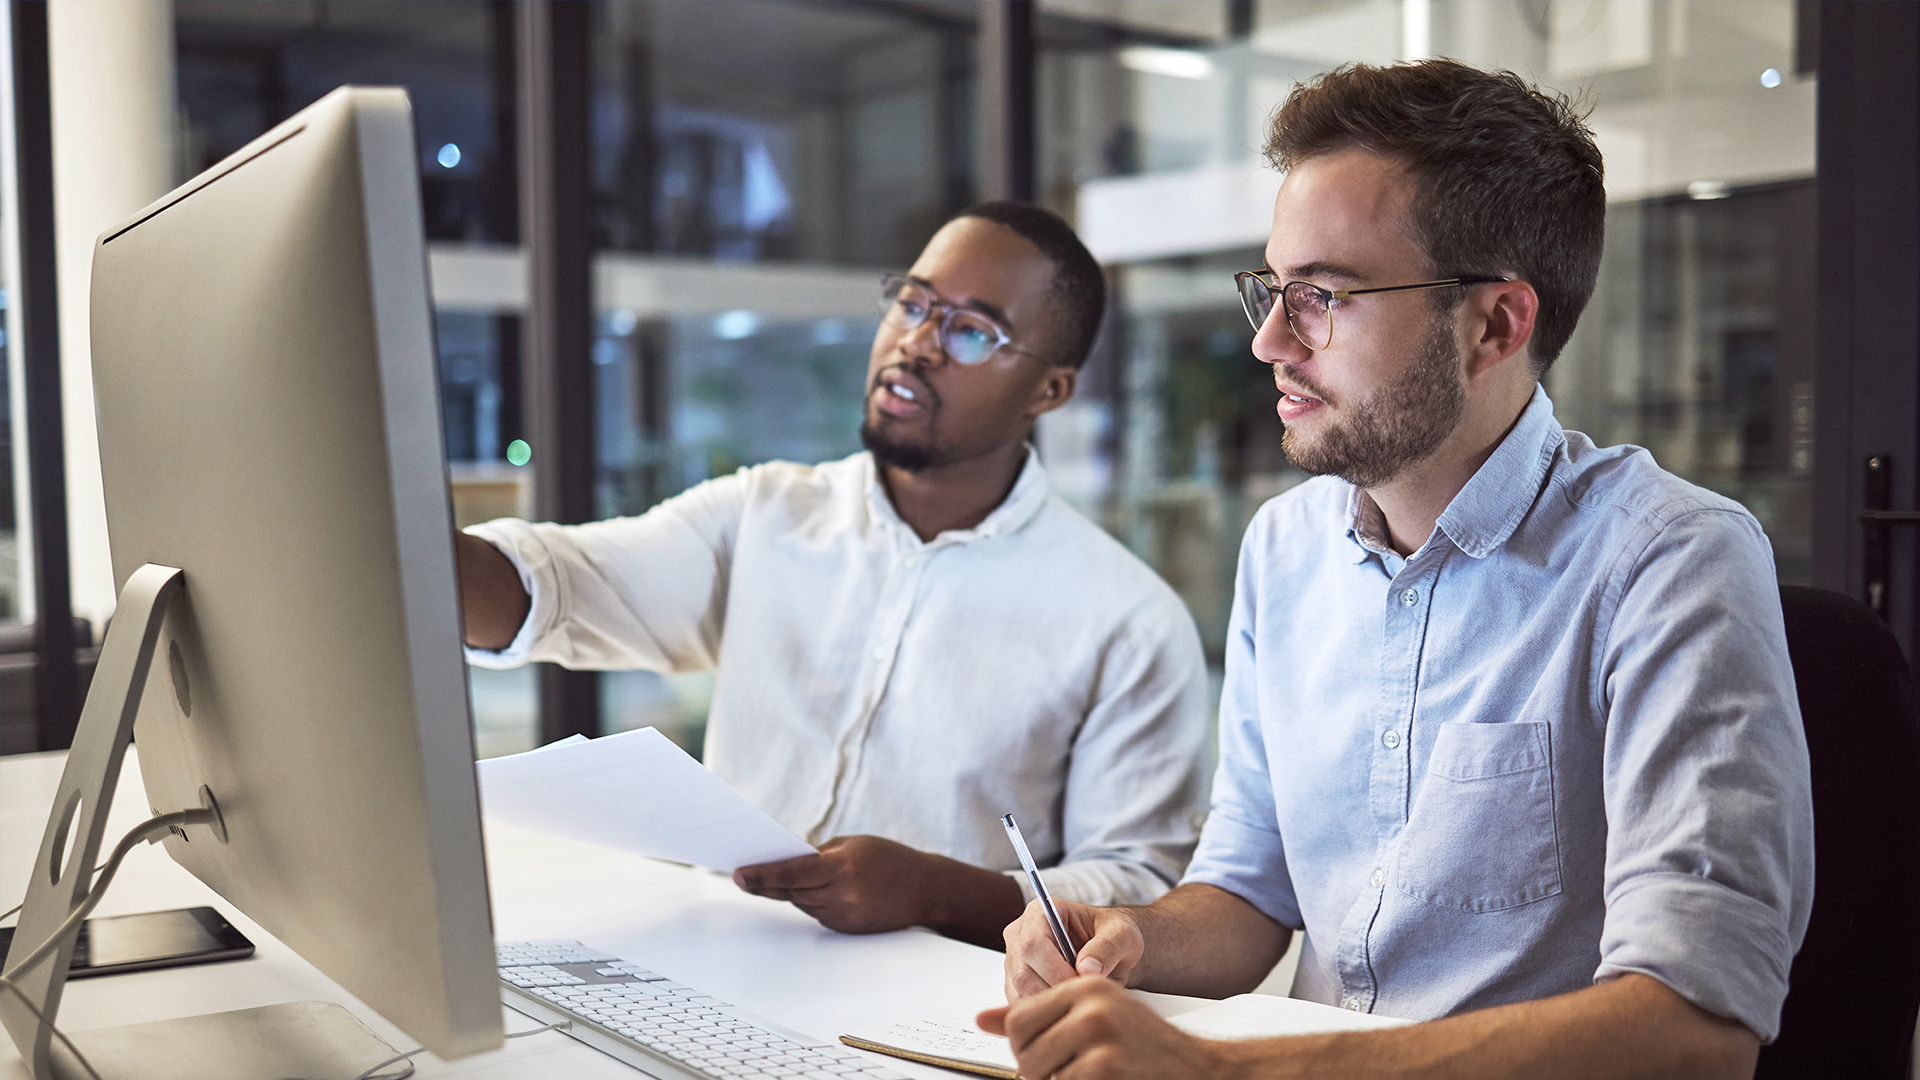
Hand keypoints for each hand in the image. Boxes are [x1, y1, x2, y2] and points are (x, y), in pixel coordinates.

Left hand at [732, 835, 935, 934]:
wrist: (925, 889)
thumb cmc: (889, 858)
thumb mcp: (853, 845)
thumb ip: (819, 855)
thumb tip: (785, 864)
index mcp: (843, 867)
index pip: (793, 872)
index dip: (762, 875)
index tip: (737, 874)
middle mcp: (843, 895)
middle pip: (792, 891)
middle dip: (769, 882)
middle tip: (744, 873)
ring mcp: (845, 916)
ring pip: (803, 904)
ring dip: (793, 891)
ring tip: (789, 877)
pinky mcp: (848, 929)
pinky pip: (818, 914)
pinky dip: (814, 901)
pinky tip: (820, 891)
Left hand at [978, 977, 1242, 1079]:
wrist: (1198, 1068)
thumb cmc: (1142, 1044)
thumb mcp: (1093, 1014)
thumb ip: (1035, 1014)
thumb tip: (981, 1019)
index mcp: (1086, 986)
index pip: (1019, 1019)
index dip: (1025, 1047)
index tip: (1048, 1055)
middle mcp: (1091, 1007)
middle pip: (1025, 1052)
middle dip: (1041, 1071)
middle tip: (1073, 1069)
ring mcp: (1099, 1040)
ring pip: (1040, 1075)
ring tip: (1091, 1072)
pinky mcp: (1105, 1069)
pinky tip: (1105, 1078)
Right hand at [1004, 900, 1144, 1000]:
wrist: (1111, 953)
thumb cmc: (1114, 937)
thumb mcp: (1123, 935)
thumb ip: (1108, 947)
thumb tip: (1087, 969)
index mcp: (1040, 913)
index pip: (1033, 944)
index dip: (1054, 970)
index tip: (1081, 986)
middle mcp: (1019, 935)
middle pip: (1022, 973)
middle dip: (1054, 992)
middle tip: (1084, 1002)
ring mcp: (1015, 963)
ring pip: (1020, 995)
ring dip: (1050, 1006)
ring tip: (1080, 1004)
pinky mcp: (1016, 986)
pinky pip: (1022, 1008)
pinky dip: (1045, 1015)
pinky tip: (1069, 1010)